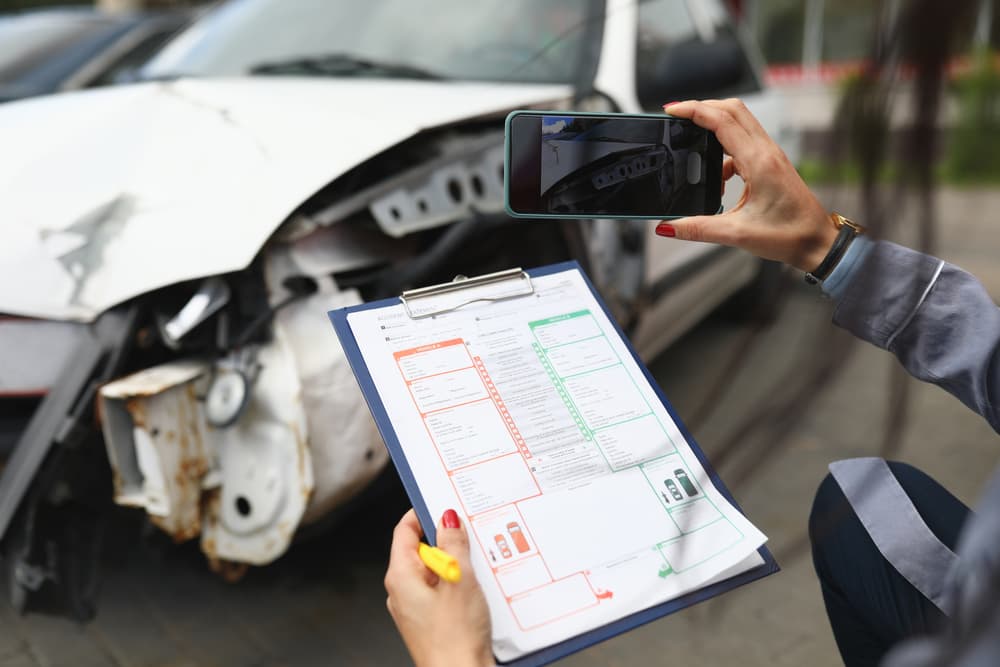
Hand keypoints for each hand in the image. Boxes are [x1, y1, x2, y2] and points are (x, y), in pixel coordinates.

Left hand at [385, 509, 492, 666]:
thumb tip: (447, 519)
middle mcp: (402, 591)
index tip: (444, 504)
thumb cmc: (454, 638)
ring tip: (477, 566)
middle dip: (447, 540)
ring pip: (434, 571)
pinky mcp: (430, 620)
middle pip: (421, 549)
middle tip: (470, 536)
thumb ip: (453, 544)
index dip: (423, 513)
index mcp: (400, 576)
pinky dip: (457, 584)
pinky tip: (477, 588)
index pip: (404, 530)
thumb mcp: (459, 579)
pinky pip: (441, 590)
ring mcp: (415, 607)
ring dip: (456, 564)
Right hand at [659, 98, 836, 272]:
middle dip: (702, 107)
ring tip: (692, 141)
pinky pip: (743, 143)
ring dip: (714, 124)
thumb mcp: (737, 234)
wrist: (817, 242)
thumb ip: (698, 228)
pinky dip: (723, 150)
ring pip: (739, 123)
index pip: (722, 121)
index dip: (694, 110)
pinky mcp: (770, 163)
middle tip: (677, 115)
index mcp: (759, 162)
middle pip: (732, 109)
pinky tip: (716, 175)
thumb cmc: (790, 234)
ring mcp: (770, 155)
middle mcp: (766, 152)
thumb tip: (668, 226)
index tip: (672, 110)